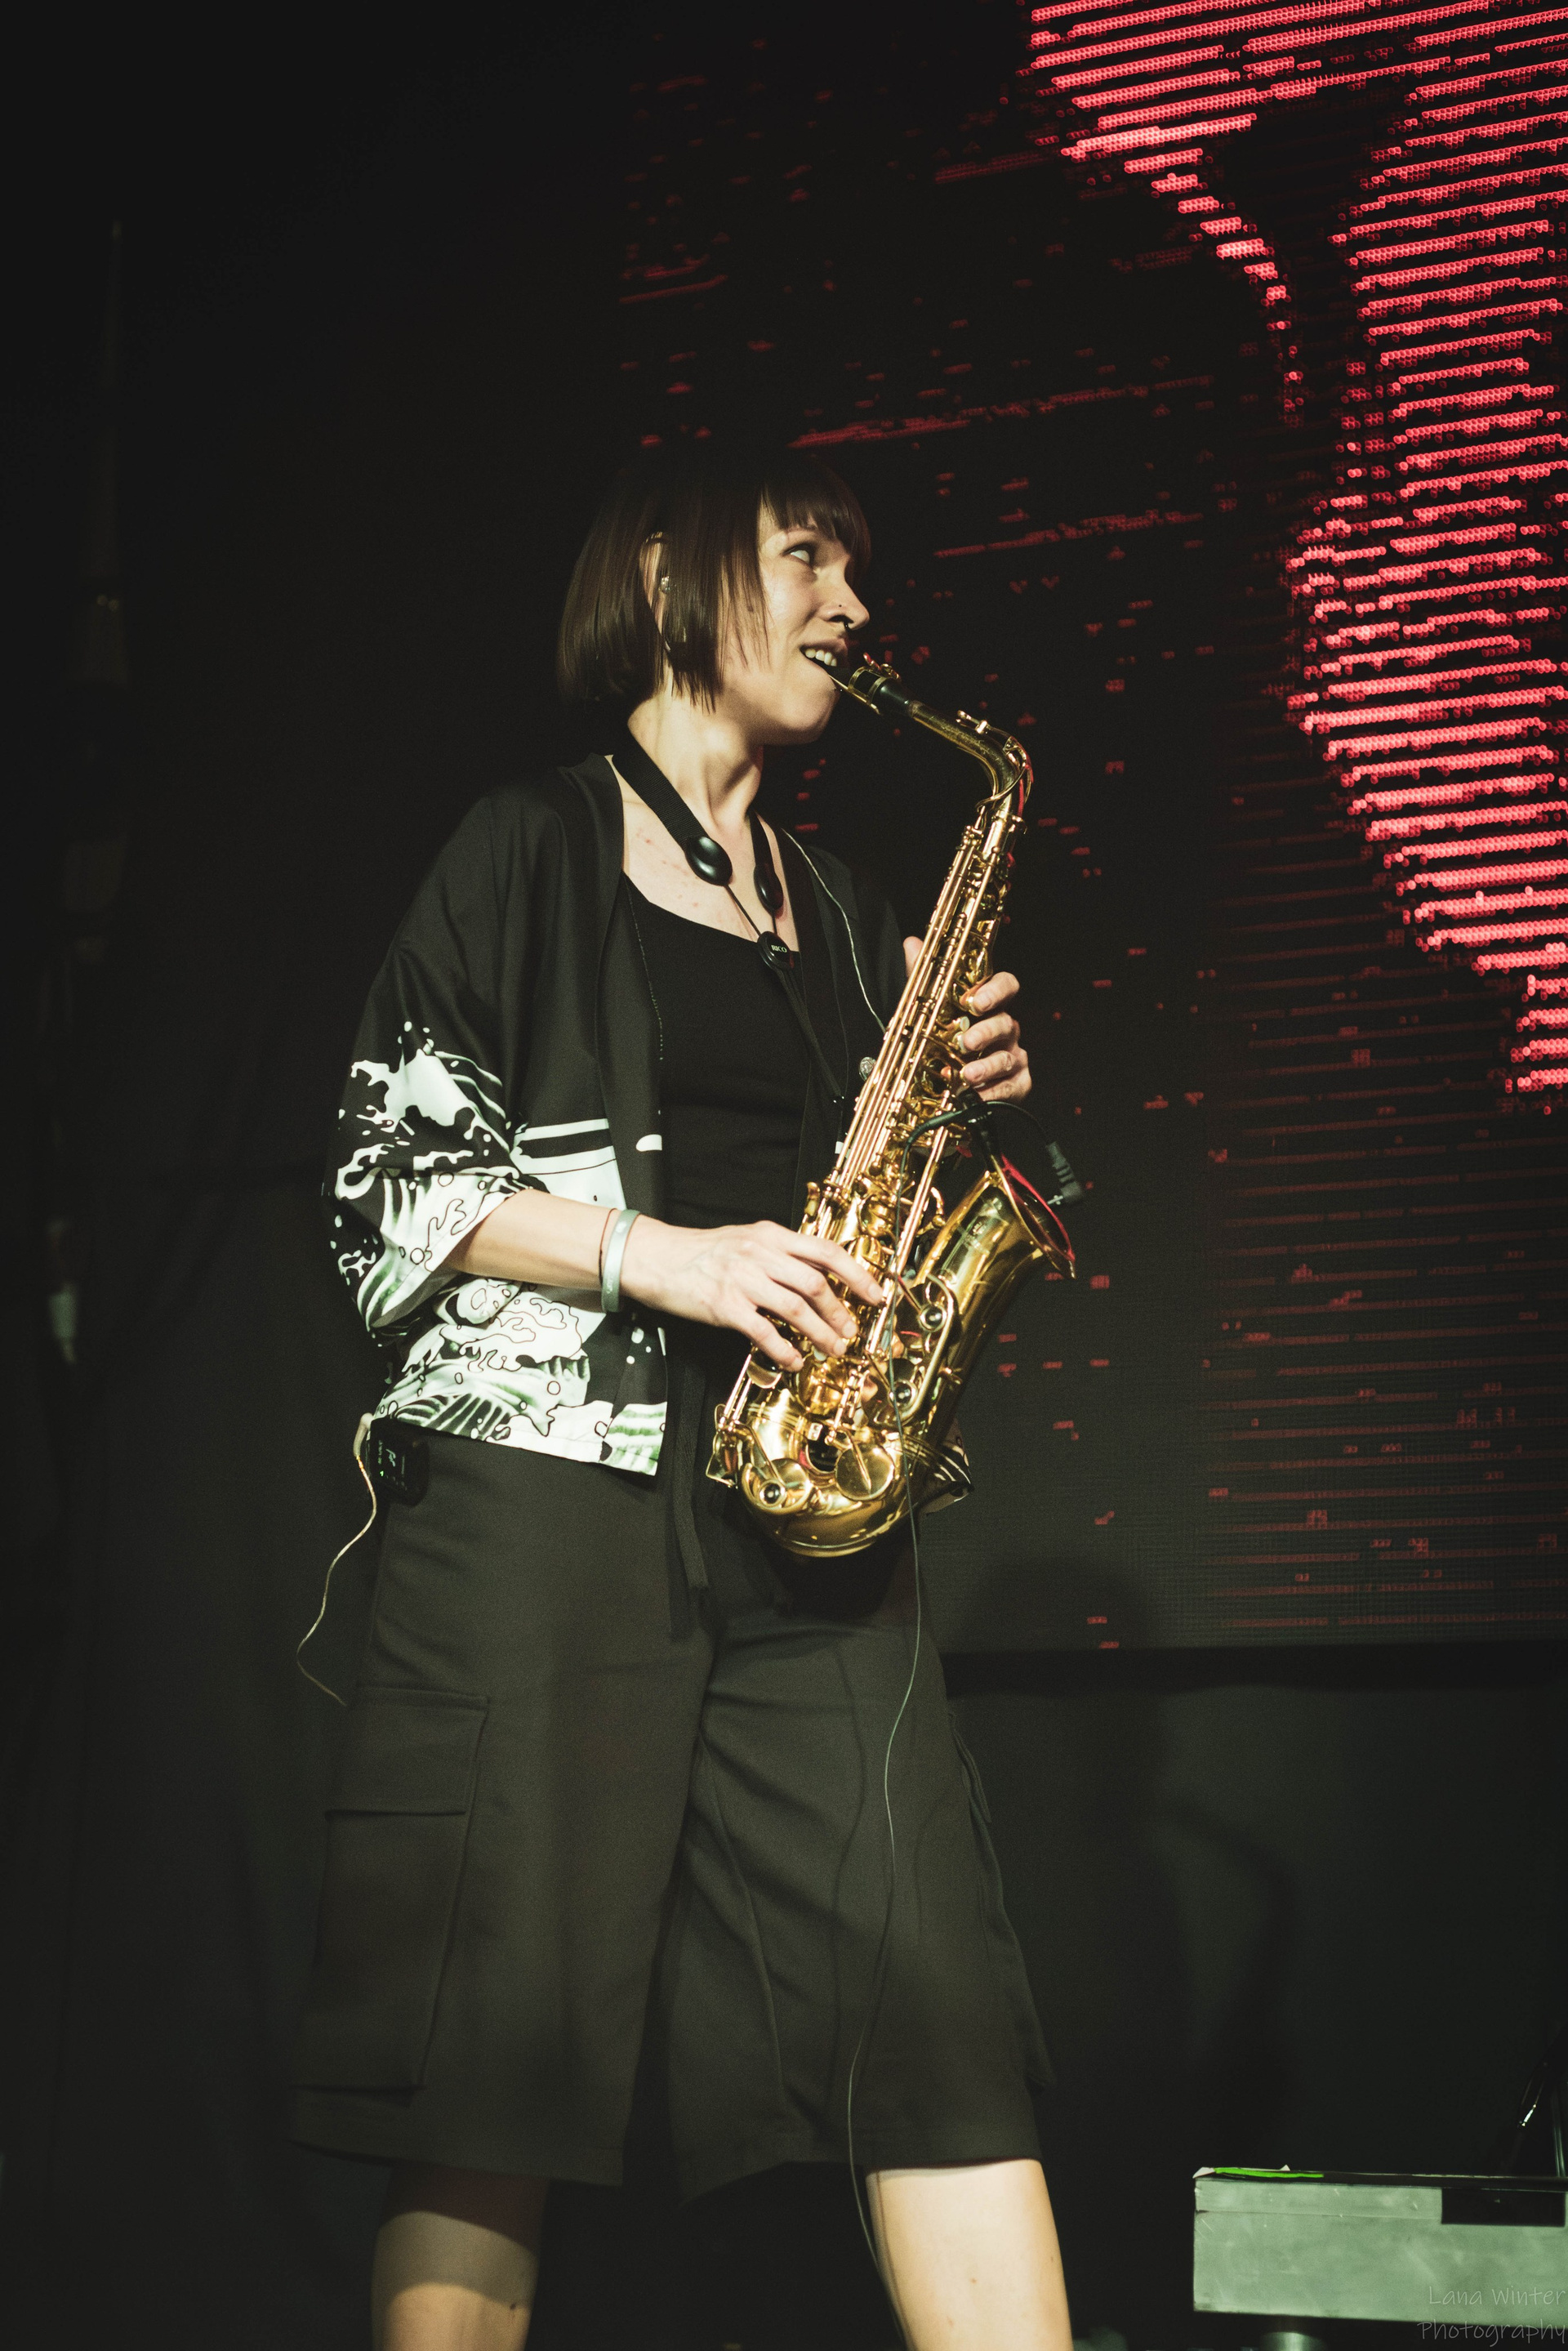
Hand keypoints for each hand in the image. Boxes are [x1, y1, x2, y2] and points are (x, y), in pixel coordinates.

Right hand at [620, 1216, 885, 1371]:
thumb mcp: (747, 1240)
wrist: (657, 1258)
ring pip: (797, 1308)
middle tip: (850, 1333)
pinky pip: (764, 1331)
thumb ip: (781, 1254)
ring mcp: (743, 1279)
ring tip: (831, 1350)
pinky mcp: (725, 1305)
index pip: (826, 1251)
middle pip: (817, 1284)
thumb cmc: (703, 1252)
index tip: (875, 1295)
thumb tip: (819, 1276)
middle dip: (840, 1313)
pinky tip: (794, 1360)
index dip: (857, 1275)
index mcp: (771, 1235)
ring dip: (820, 1333)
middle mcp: (761, 1253)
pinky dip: (785, 1349)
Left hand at [902, 936, 1031, 1105]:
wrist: (945, 1084)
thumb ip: (924, 979)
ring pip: (1007, 1057)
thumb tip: (912, 943)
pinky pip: (1011, 1088)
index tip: (975, 1000)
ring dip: (987, 1066)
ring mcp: (1013, 1057)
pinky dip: (993, 1093)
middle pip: (1006, 1023)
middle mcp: (1005, 1029)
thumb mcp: (930, 1010)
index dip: (995, 991)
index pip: (1006, 987)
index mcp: (990, 1007)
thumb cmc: (944, 1041)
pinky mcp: (1017, 1084)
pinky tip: (974, 1097)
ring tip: (965, 1074)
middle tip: (965, 1042)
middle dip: (985, 1032)